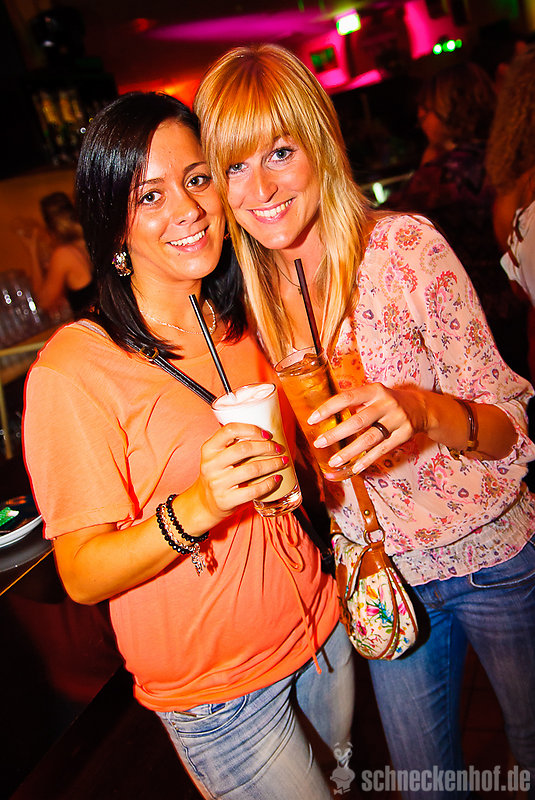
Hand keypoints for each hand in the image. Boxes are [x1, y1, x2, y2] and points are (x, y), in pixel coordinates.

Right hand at [192, 422, 289, 524]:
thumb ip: (233, 445)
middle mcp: (211, 465)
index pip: (229, 430)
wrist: (205, 503)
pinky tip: (276, 479)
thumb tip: (266, 435)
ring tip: (283, 461)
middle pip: (244, 449)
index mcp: (209, 449)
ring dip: (272, 464)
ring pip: (251, 469)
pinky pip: (253, 490)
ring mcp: (217, 483)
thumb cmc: (219, 475)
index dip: (251, 429)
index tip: (267, 434)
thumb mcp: (218, 457)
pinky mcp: (226, 500)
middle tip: (279, 449)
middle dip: (266, 447)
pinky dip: (269, 483)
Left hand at [308, 383, 427, 474]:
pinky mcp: (404, 435)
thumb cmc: (388, 401)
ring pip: (369, 439)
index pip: (347, 398)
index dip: (328, 408)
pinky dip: (367, 460)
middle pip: (358, 421)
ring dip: (349, 451)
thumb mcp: (373, 394)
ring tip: (334, 461)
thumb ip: (354, 403)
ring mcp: (397, 420)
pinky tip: (354, 467)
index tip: (312, 419)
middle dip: (336, 434)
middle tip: (318, 443)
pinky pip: (382, 450)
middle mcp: (386, 404)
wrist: (421, 407)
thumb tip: (325, 415)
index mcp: (374, 390)